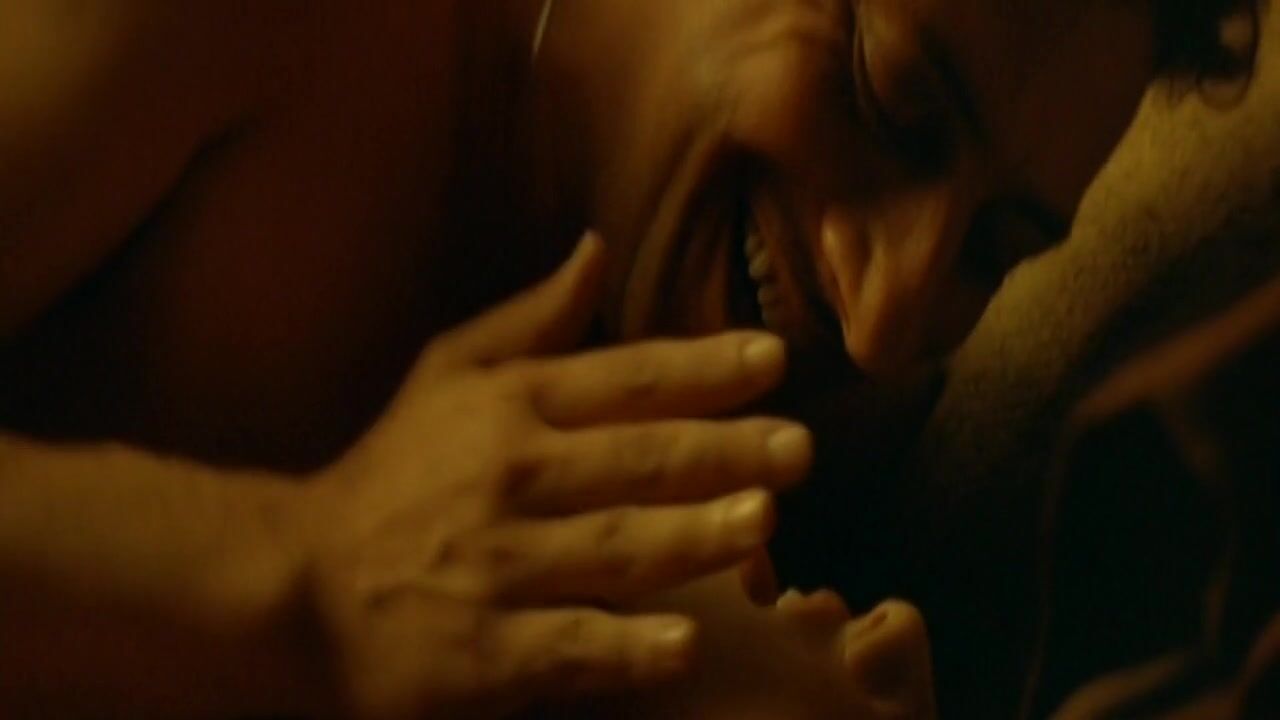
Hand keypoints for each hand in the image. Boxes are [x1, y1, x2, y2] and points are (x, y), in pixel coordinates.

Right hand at [294, 233, 813, 718]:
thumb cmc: (391, 472)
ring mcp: (498, 569)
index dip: (701, 367)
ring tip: (762, 521)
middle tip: (799, 447)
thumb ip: (531, 319)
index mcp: (508, 408)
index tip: (773, 359)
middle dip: (721, 451)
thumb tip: (597, 250)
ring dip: (689, 536)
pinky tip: (684, 642)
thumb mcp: (446, 375)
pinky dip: (623, 647)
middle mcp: (509, 479)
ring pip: (611, 548)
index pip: (621, 378)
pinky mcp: (484, 652)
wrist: (295, 583)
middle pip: (632, 461)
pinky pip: (566, 646)